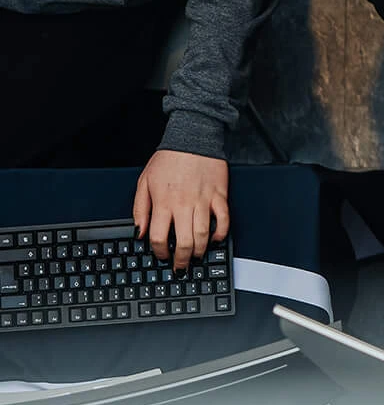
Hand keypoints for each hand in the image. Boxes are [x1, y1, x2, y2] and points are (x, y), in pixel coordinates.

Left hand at [132, 149, 228, 270]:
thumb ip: (140, 210)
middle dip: (181, 260)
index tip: (161, 255)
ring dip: (200, 251)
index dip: (159, 252)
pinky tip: (215, 239)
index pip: (159, 238)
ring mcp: (204, 200)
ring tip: (196, 257)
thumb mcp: (144, 183)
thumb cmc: (168, 159)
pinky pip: (223, 220)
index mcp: (163, 203)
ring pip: (203, 235)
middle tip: (181, 266)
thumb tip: (140, 233)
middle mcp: (184, 205)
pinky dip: (220, 233)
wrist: (193, 138)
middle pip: (184, 242)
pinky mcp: (220, 195)